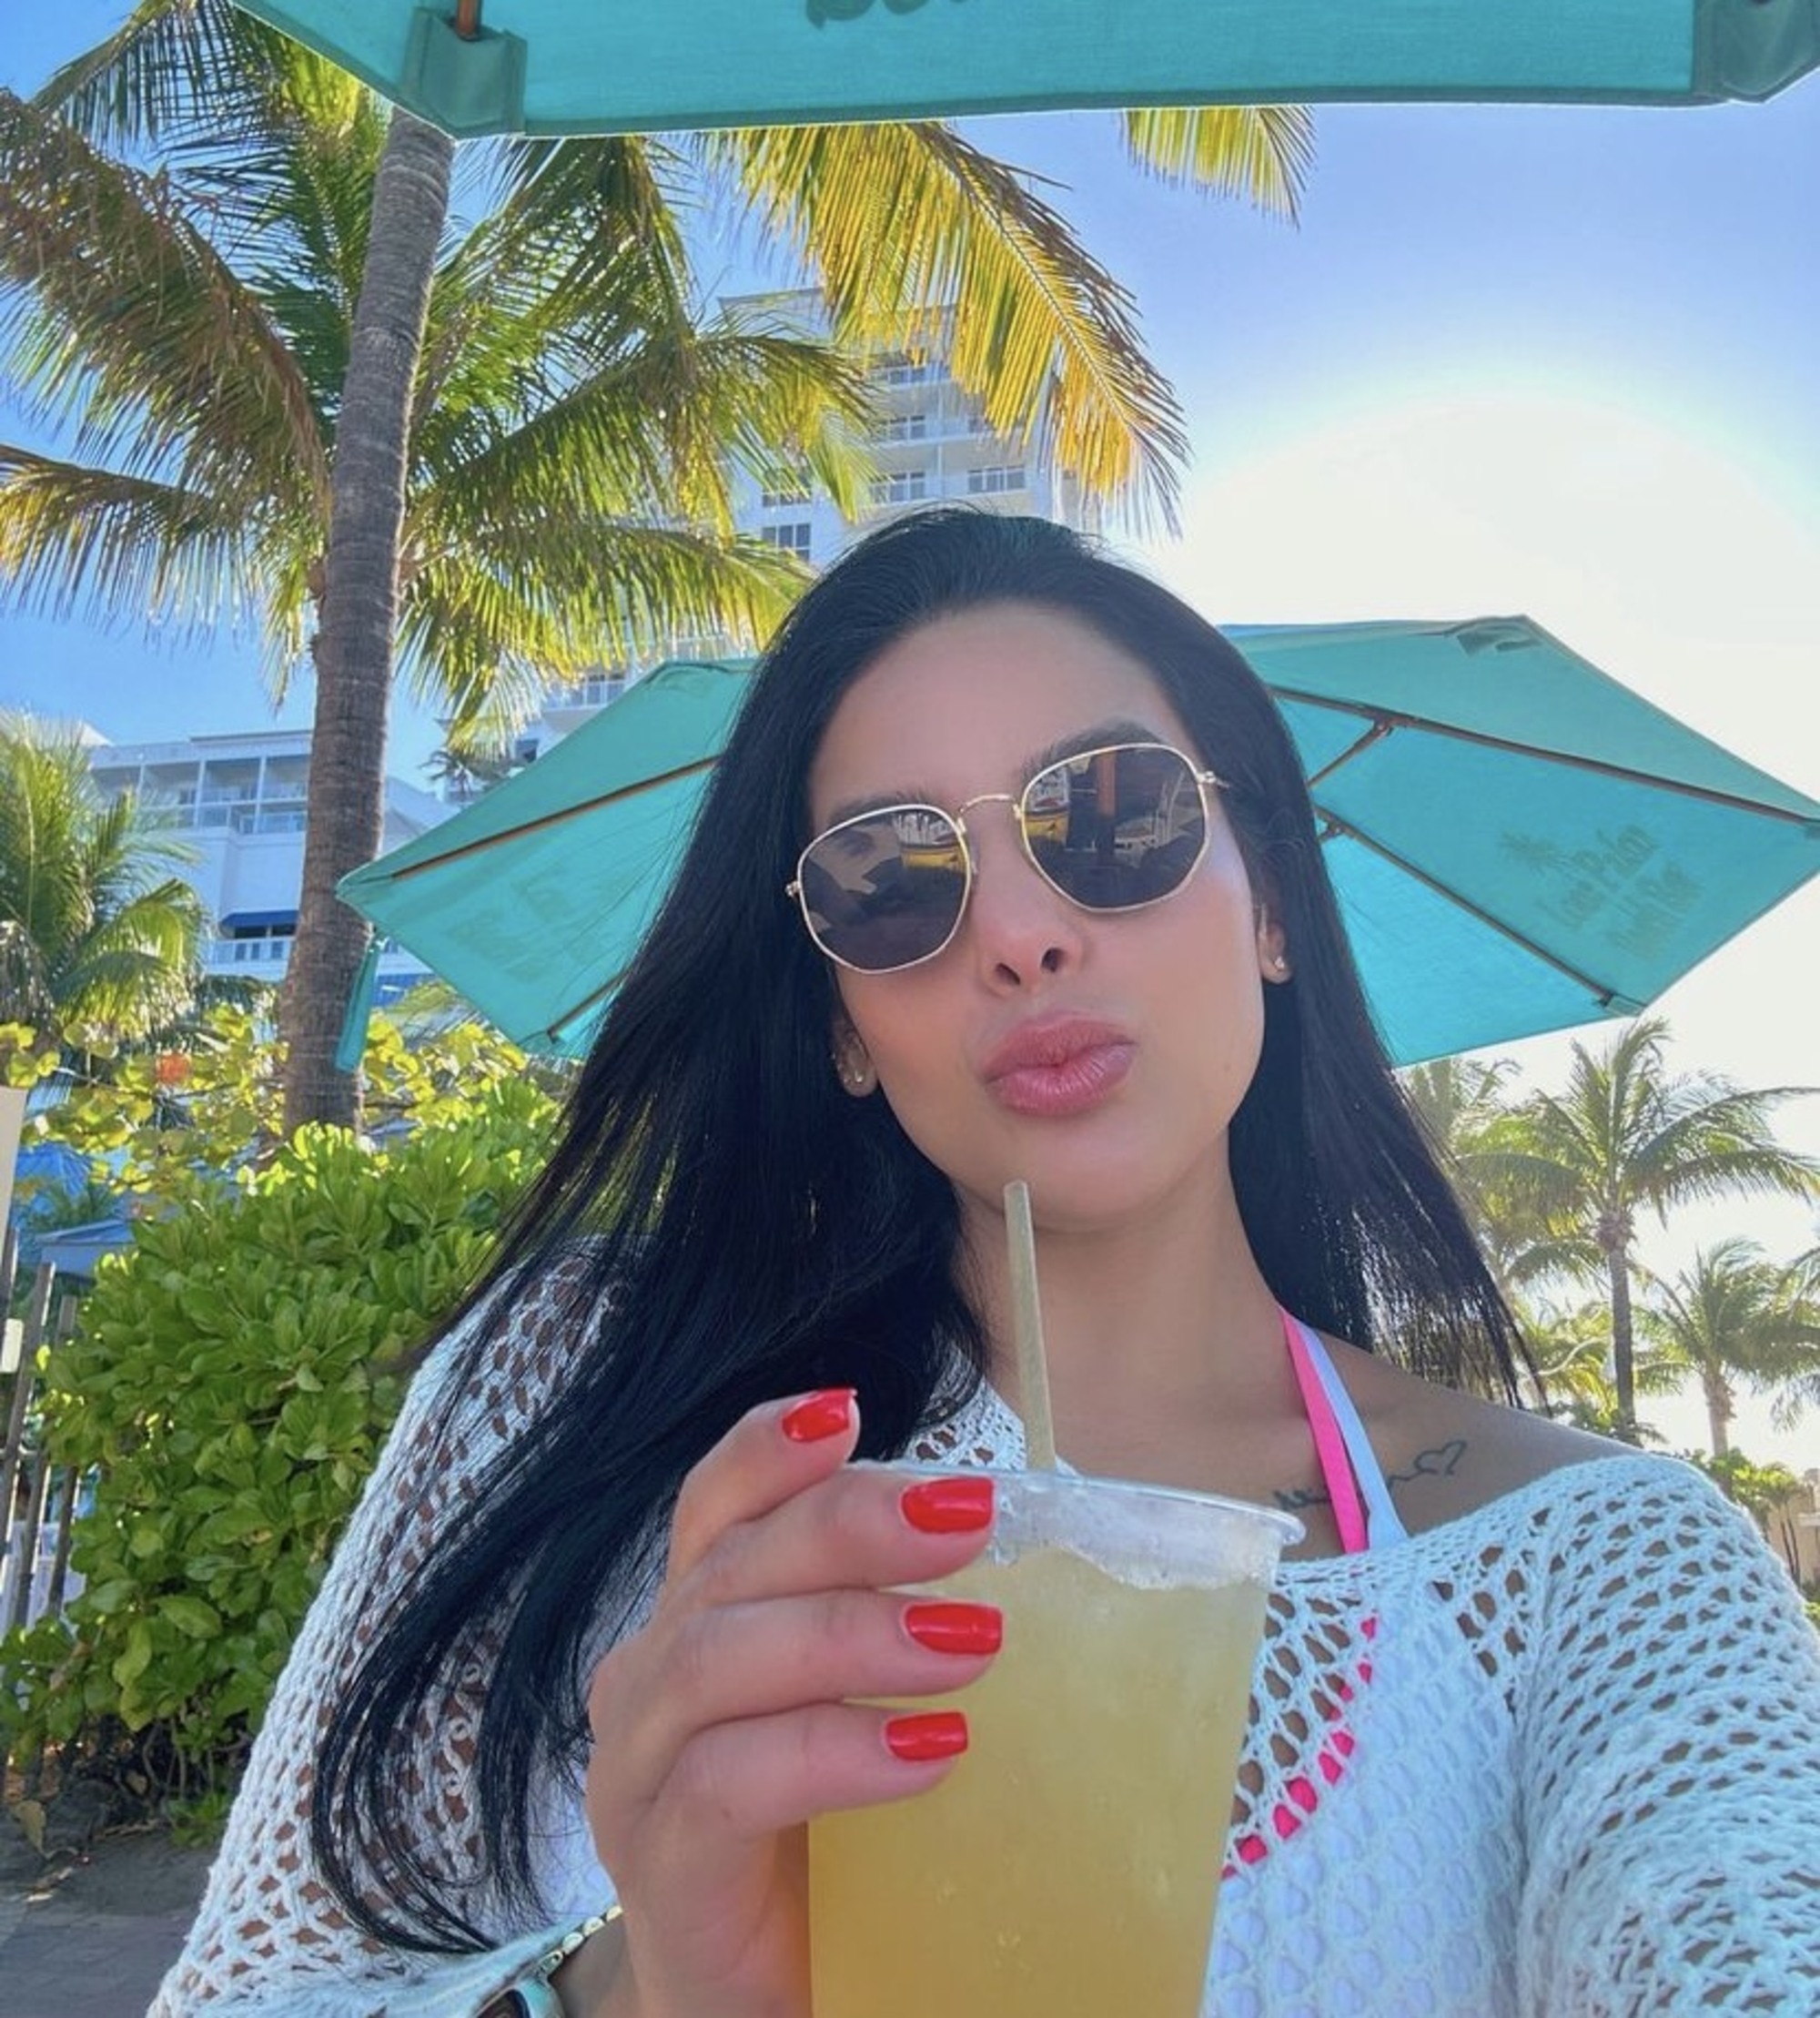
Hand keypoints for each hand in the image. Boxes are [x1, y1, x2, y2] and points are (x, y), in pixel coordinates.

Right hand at [581, 1391, 999, 2017]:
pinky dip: (830, 1750)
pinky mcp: (657, 1870)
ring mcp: (637, 1776)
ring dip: (849, 1631)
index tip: (852, 1413)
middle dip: (849, 1524)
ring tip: (973, 1641)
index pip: (712, 1509)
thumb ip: (912, 1634)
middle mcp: (649, 1683)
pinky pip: (727, 1782)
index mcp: (700, 1626)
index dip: (768, 1450)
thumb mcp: (876, 1715)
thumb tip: (1043, 1566)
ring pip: (714, 1656)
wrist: (785, 2007)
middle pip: (729, 1565)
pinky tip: (928, 1753)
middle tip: (969, 1522)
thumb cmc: (839, 1852)